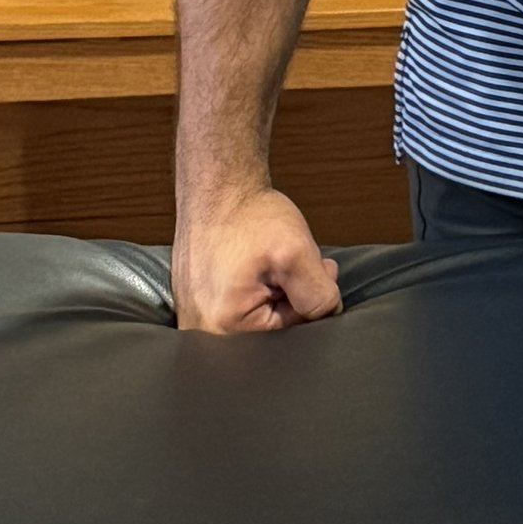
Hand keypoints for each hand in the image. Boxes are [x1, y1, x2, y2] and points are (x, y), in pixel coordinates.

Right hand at [172, 186, 342, 333]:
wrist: (216, 189)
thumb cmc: (247, 216)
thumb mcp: (296, 252)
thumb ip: (318, 295)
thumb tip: (328, 317)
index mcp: (225, 326)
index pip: (291, 335)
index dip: (309, 301)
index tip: (308, 271)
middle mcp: (202, 330)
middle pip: (272, 332)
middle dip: (291, 299)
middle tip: (292, 265)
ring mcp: (194, 318)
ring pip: (257, 320)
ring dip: (274, 294)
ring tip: (273, 263)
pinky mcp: (195, 306)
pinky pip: (237, 311)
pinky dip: (254, 291)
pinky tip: (255, 267)